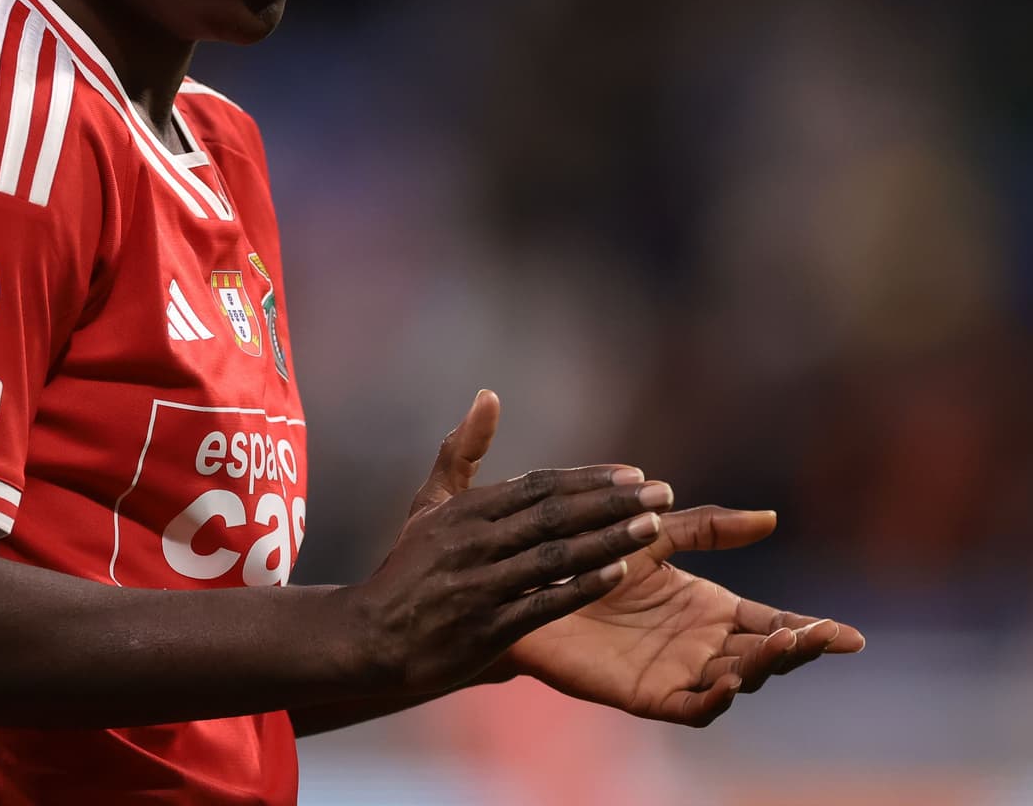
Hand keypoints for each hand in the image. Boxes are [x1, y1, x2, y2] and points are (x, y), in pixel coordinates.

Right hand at [340, 390, 675, 694]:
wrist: (370, 638)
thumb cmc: (407, 568)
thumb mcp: (429, 505)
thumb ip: (462, 451)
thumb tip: (488, 394)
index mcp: (466, 511)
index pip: (538, 487)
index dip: (588, 480)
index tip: (634, 474)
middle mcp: (475, 543)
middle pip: (554, 515)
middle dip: (612, 503)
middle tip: (663, 492)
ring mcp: (481, 586)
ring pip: (555, 556)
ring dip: (607, 539)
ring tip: (653, 527)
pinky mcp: (486, 629)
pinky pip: (542, 603)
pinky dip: (580, 588)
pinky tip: (618, 573)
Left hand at [505, 504, 864, 725]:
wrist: (533, 585)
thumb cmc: (590, 557)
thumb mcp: (657, 534)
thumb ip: (710, 528)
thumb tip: (771, 518)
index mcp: (713, 609)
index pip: (775, 623)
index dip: (812, 630)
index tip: (851, 635)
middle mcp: (704, 645)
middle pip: (767, 655)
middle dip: (801, 648)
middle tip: (827, 635)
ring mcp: (680, 672)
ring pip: (738, 680)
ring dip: (764, 666)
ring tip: (784, 643)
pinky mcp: (647, 695)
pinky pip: (691, 707)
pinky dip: (715, 699)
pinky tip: (730, 680)